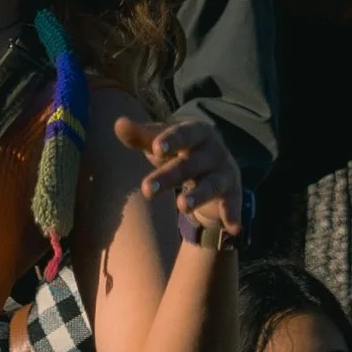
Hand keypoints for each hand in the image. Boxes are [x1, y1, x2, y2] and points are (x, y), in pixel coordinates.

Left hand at [114, 116, 243, 238]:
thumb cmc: (180, 152)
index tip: (157, 149)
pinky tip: (232, 227)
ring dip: (199, 195)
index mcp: (196, 132)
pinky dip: (233, 213)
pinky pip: (232, 203)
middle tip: (146, 190)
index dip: (172, 140)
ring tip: (182, 207)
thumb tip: (118, 124)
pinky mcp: (233, 192)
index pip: (184, 133)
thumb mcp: (162, 144)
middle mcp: (213, 150)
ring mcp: (225, 171)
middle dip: (171, 175)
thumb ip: (141, 136)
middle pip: (191, 163)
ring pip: (212, 183)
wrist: (214, 168)